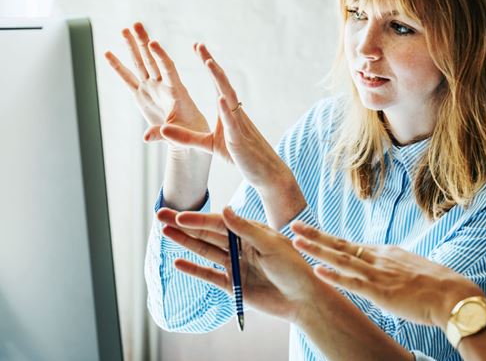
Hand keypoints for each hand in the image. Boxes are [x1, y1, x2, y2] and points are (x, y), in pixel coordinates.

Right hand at [104, 22, 209, 145]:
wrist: (188, 136)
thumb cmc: (190, 133)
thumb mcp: (181, 135)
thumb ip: (163, 134)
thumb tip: (145, 138)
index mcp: (176, 91)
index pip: (168, 69)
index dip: (161, 56)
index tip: (153, 43)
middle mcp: (162, 86)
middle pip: (152, 60)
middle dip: (144, 43)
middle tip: (136, 24)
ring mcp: (151, 88)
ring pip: (140, 64)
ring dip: (132, 48)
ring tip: (124, 29)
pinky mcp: (142, 95)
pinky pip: (127, 79)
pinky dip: (118, 67)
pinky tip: (108, 53)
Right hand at [157, 207, 326, 322]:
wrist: (303, 298)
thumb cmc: (294, 267)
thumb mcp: (271, 245)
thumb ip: (246, 229)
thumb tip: (225, 209)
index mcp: (251, 232)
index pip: (219, 223)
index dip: (199, 219)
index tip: (180, 215)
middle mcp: (240, 246)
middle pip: (207, 233)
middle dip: (184, 225)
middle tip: (160, 214)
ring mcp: (235, 265)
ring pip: (205, 251)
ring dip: (185, 242)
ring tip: (165, 232)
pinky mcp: (233, 285)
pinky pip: (209, 275)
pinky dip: (193, 269)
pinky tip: (178, 262)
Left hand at [160, 43, 293, 190]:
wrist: (265, 172)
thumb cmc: (240, 156)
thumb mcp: (208, 145)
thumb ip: (187, 137)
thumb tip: (164, 129)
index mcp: (228, 111)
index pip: (217, 83)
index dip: (208, 65)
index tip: (198, 48)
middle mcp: (234, 112)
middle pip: (222, 83)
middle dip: (211, 63)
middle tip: (199, 45)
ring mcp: (238, 124)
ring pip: (229, 97)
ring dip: (219, 79)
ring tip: (209, 62)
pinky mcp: (239, 140)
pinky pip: (232, 122)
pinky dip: (226, 110)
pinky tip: (221, 98)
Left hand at [291, 222, 485, 328]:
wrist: (454, 295)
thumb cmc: (437, 286)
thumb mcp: (411, 270)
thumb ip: (394, 270)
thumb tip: (386, 275)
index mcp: (386, 253)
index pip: (351, 245)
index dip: (328, 239)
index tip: (310, 232)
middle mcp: (379, 258)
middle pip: (340, 244)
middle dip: (315, 235)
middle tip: (293, 225)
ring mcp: (379, 274)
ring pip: (341, 259)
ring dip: (317, 250)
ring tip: (296, 242)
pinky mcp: (382, 292)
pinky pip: (353, 283)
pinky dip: (334, 277)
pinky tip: (317, 270)